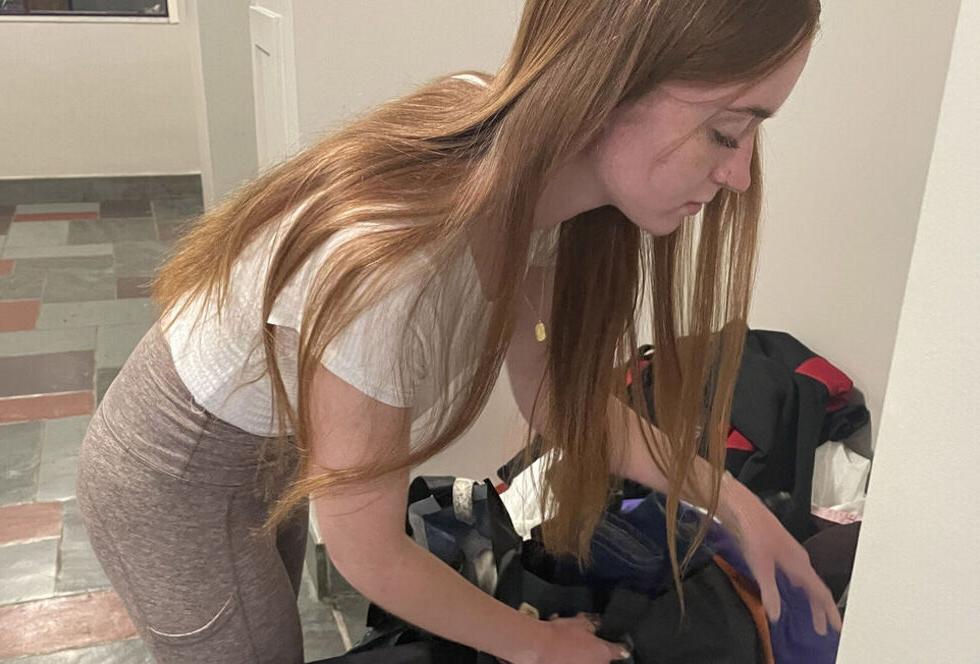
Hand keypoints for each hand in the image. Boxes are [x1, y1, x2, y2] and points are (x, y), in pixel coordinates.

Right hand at [498, 612, 630, 663]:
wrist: (539, 648)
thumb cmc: (560, 634)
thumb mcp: (580, 623)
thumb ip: (593, 624)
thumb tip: (598, 624)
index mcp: (604, 652)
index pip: (621, 650)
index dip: (620, 645)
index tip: (620, 643)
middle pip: (602, 657)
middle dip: (594, 647)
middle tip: (583, 637)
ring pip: (588, 661)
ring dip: (582, 653)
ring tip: (568, 642)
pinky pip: (574, 661)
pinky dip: (570, 657)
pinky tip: (560, 648)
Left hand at [731, 488, 843, 634]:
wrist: (746, 511)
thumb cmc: (755, 534)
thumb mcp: (761, 568)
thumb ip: (770, 592)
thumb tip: (776, 616)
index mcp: (800, 565)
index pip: (821, 593)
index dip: (830, 611)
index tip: (838, 628)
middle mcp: (800, 561)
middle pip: (816, 589)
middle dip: (821, 610)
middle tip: (823, 628)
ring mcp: (793, 555)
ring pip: (808, 582)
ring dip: (811, 600)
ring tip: (813, 616)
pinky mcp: (783, 551)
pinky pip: (799, 575)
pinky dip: (802, 589)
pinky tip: (794, 591)